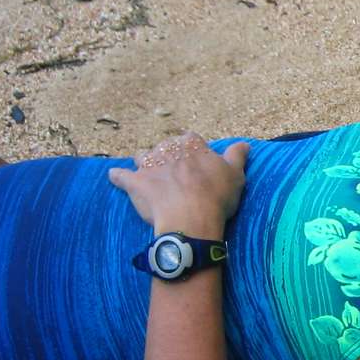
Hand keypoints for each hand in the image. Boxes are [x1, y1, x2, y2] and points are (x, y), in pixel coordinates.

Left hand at [107, 133, 248, 233]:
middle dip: (169, 157)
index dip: (193, 151)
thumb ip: (237, 156)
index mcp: (191, 144)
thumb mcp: (236, 175)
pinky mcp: (134, 182)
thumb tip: (244, 144)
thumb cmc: (216, 197)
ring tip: (150, 174)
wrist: (191, 219)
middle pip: (166, 147)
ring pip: (142, 156)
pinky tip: (116, 177)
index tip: (197, 164)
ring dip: (145, 162)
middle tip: (176, 174)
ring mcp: (148, 164)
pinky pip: (120, 176)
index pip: (190, 139)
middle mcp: (168, 149)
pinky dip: (118, 176)